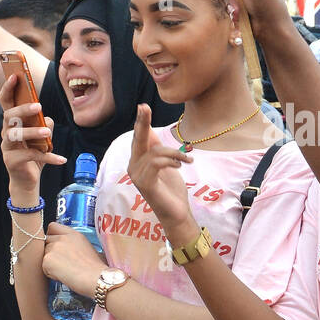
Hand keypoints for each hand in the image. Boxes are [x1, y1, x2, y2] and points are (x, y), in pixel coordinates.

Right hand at [0, 75, 66, 191]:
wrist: (28, 179)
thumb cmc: (34, 152)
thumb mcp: (42, 135)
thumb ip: (44, 123)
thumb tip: (46, 119)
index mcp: (12, 122)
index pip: (5, 101)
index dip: (8, 88)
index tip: (15, 76)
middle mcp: (6, 132)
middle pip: (8, 116)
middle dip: (22, 110)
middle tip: (38, 106)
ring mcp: (7, 147)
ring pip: (15, 135)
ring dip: (32, 132)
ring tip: (47, 133)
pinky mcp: (12, 161)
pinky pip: (30, 156)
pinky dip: (48, 157)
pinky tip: (62, 159)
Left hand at [41, 223, 106, 292]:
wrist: (95, 278)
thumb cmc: (95, 267)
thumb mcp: (86, 247)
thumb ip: (72, 243)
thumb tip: (65, 248)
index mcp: (73, 234)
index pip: (52, 226)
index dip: (51, 235)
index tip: (55, 243)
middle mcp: (62, 238)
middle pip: (46, 240)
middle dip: (50, 250)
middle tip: (61, 261)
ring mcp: (54, 248)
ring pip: (43, 254)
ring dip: (50, 262)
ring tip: (64, 270)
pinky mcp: (47, 260)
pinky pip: (43, 266)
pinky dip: (50, 272)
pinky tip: (63, 275)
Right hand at [128, 104, 194, 233]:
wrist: (177, 212)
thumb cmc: (172, 189)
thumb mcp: (167, 164)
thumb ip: (157, 149)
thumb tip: (150, 130)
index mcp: (137, 162)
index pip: (139, 139)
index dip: (141, 123)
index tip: (143, 107)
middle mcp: (133, 168)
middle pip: (138, 141)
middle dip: (142, 123)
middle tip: (144, 107)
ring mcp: (137, 176)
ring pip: (154, 152)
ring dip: (174, 153)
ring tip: (186, 160)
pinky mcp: (145, 184)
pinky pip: (156, 163)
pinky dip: (171, 161)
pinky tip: (179, 166)